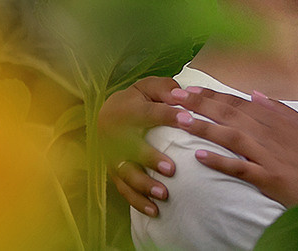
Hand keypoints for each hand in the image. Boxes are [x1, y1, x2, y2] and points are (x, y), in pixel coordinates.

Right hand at [98, 76, 182, 214]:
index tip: (189, 120)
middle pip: (131, 148)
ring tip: (164, 194)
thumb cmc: (139, 98)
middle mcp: (115, 134)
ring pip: (125, 173)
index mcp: (128, 110)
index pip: (149, 113)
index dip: (168, 116)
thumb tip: (182, 95)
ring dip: (143, 185)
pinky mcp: (113, 172)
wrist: (108, 111)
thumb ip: (165, 89)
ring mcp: (112, 155)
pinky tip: (154, 211)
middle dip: (150, 159)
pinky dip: (137, 202)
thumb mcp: (150, 87)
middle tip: (172, 169)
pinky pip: (123, 189)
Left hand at [171, 86, 297, 206]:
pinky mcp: (269, 177)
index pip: (239, 103)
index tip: (189, 89)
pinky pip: (240, 167)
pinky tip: (200, 156)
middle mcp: (270, 134)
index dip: (212, 95)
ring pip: (231, 136)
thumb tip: (256, 95)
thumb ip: (279, 110)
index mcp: (277, 120)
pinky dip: (220, 161)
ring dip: (204, 127)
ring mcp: (269, 155)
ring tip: (180, 121)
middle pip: (230, 114)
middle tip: (173, 97)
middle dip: (200, 104)